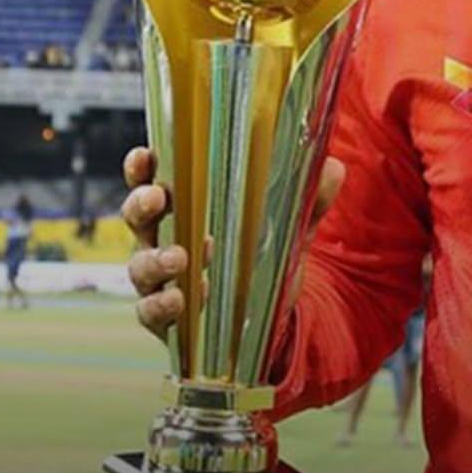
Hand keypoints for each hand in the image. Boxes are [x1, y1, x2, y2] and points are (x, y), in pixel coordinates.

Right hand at [122, 145, 345, 341]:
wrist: (271, 316)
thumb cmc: (264, 253)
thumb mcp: (290, 224)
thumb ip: (310, 198)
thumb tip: (334, 168)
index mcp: (188, 205)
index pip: (155, 179)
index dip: (142, 167)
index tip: (145, 156)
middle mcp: (166, 237)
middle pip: (137, 216)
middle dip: (141, 204)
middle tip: (158, 198)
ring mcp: (162, 278)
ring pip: (139, 265)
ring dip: (155, 260)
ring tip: (181, 259)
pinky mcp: (166, 316)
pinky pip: (150, 310)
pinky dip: (162, 305)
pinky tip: (182, 300)